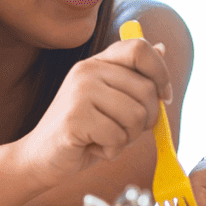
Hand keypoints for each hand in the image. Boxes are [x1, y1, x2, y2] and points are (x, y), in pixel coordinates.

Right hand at [18, 37, 172, 187]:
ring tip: (104, 139)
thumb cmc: (82, 131)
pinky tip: (93, 147)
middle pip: (146, 90)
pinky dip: (112, 150)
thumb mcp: (112, 100)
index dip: (161, 74)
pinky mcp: (75, 117)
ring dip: (127, 138)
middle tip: (122, 131)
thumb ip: (134, 76)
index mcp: (98, 62)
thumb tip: (161, 47)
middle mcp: (88, 70)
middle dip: (145, 121)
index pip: (140, 49)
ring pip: (136, 116)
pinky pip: (117, 136)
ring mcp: (80, 91)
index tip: (164, 97)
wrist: (41, 157)